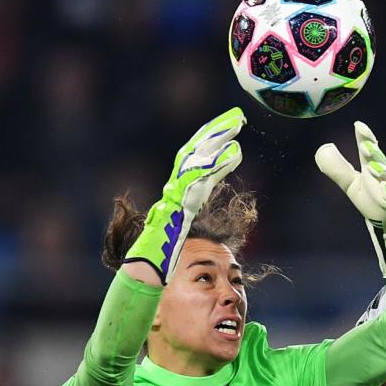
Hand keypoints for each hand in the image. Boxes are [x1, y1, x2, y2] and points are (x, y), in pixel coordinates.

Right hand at [124, 107, 245, 281]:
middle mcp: (175, 188)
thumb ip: (191, 215)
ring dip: (218, 141)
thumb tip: (196, 210)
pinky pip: (201, 180)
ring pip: (198, 160)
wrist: (147, 270)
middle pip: (195, 151)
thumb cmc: (164, 255)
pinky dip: (218, 165)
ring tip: (238, 126)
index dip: (209, 140)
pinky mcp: (180, 205)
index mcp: (177, 192)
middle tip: (236, 115)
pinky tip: (236, 154)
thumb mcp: (184, 231)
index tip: (229, 126)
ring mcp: (175, 195)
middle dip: (215, 131)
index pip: (194, 158)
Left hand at [315, 121, 385, 278]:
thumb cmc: (368, 196)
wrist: (383, 219)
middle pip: (379, 160)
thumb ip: (338, 168)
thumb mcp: (350, 182)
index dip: (365, 137)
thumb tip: (323, 150)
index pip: (369, 149)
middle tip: (365, 146)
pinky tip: (385, 190)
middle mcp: (384, 174)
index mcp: (373, 165)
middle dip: (373, 153)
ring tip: (372, 168)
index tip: (358, 125)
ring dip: (381, 172)